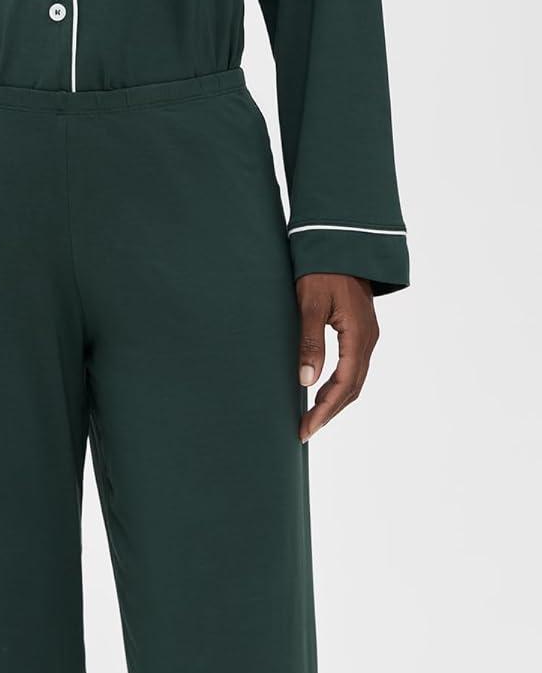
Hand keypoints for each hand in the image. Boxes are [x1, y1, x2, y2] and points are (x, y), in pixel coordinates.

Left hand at [296, 274, 378, 443]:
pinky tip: (322, 392)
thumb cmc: (323, 269)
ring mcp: (367, 335)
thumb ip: (310, 343)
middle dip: (329, 412)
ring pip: (355, 380)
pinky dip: (339, 386)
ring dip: (334, 402)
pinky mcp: (360, 331)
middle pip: (352, 388)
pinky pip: (353, 368)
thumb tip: (307, 382)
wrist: (341, 240)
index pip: (344, 385)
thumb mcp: (310, 305)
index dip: (325, 410)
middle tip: (305, 431)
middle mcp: (368, 339)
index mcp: (358, 335)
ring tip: (312, 418)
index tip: (306, 428)